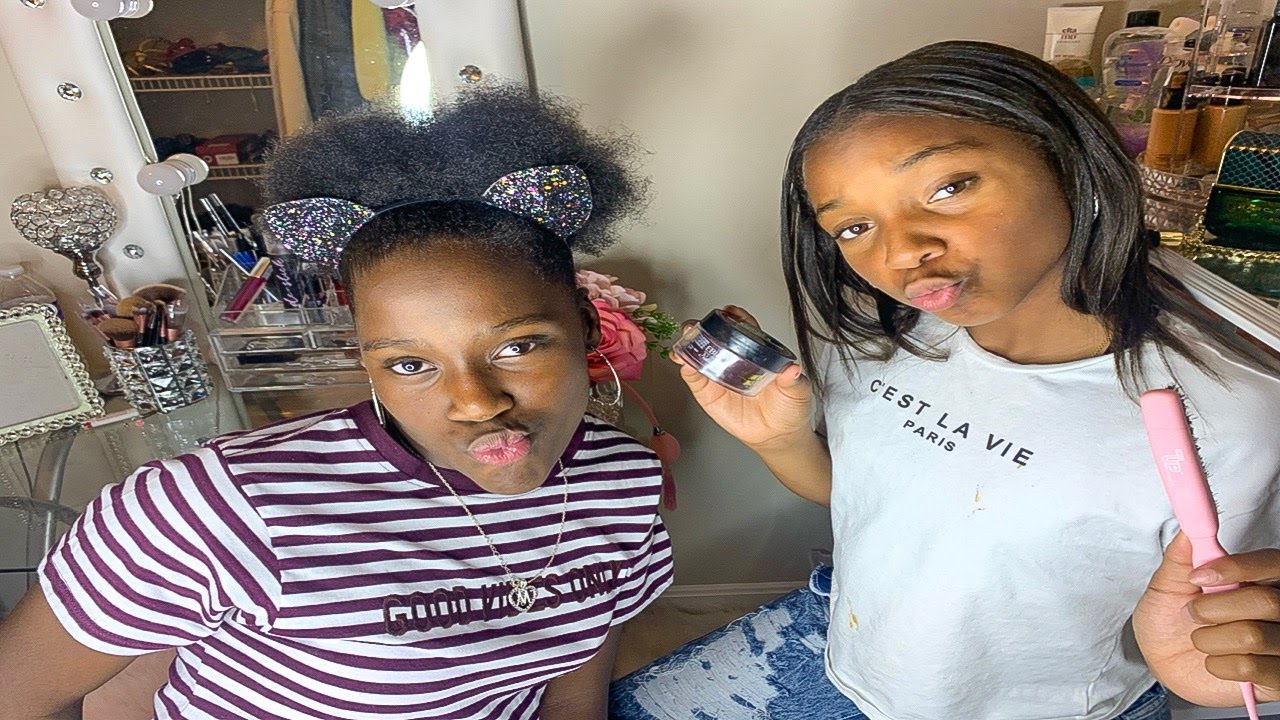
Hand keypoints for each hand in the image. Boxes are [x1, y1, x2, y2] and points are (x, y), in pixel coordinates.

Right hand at [671, 306, 812, 449]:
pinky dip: (686, 367)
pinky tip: (684, 362)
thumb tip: (792, 369)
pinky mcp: (708, 392)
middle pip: (716, 336)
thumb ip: (793, 380)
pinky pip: (694, 377)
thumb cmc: (788, 409)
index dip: (736, 318)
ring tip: (686, 339)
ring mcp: (719, 374)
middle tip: (699, 325)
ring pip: (700, 353)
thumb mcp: (797, 391)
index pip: (744, 329)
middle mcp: (735, 360)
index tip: (731, 312)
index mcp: (756, 352)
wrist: (777, 436)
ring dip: (689, 343)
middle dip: (704, 326)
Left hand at [1133, 532, 1279, 706]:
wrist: (1163, 664)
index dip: (1237, 568)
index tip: (1199, 577)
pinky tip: (1215, 661)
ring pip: (1254, 635)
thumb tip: (1189, 529)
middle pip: (1266, 601)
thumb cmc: (1170, 621)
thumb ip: (1182, 557)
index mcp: (1260, 580)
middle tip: (1191, 614)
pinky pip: (1250, 667)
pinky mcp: (1276, 677)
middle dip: (1212, 609)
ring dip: (1209, 639)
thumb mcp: (1168, 585)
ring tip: (1200, 639)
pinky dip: (1218, 664)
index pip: (1271, 563)